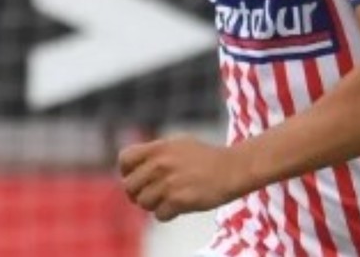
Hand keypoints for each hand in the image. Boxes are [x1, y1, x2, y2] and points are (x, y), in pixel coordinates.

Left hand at [118, 135, 248, 221]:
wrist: (234, 168)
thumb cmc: (208, 158)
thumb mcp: (179, 145)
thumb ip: (156, 154)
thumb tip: (131, 168)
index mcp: (159, 147)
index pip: (125, 160)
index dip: (128, 172)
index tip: (140, 178)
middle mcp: (161, 163)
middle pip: (130, 186)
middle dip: (140, 193)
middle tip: (156, 194)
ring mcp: (169, 182)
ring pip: (143, 203)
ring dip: (155, 205)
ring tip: (171, 198)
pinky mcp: (179, 200)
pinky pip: (160, 215)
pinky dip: (169, 214)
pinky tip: (181, 205)